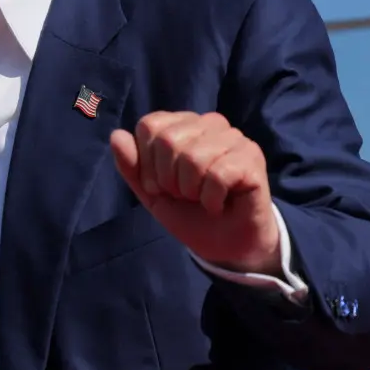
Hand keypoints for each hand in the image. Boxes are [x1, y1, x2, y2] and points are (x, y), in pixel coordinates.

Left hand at [110, 112, 280, 274]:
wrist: (225, 246)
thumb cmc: (190, 212)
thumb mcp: (152, 193)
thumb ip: (132, 166)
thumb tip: (116, 135)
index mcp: (183, 125)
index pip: (149, 125)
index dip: (147, 163)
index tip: (162, 186)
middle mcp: (209, 123)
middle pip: (167, 140)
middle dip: (169, 179)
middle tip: (185, 195)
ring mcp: (234, 138)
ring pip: (193, 157)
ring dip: (191, 190)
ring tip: (202, 198)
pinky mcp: (252, 157)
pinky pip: (218, 174)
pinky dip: (210, 198)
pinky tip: (217, 204)